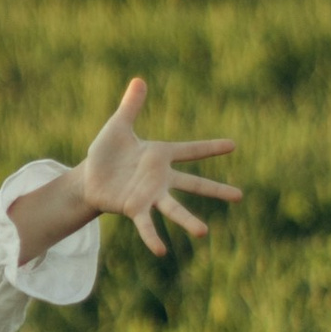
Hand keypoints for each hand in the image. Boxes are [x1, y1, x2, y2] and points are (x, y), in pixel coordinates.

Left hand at [77, 79, 239, 259]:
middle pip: (194, 184)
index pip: (191, 150)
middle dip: (217, 190)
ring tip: (203, 232)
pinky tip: (161, 251)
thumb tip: (139, 80)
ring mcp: (150, 195)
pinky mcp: (135, 208)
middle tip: (240, 196)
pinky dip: (152, 236)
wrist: (89, 178)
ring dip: (188, 220)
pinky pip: (146, 224)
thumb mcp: (118, 126)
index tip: (233, 145)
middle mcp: (161, 178)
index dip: (211, 148)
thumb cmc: (106, 153)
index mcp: (160, 156)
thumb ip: (130, 106)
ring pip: (174, 208)